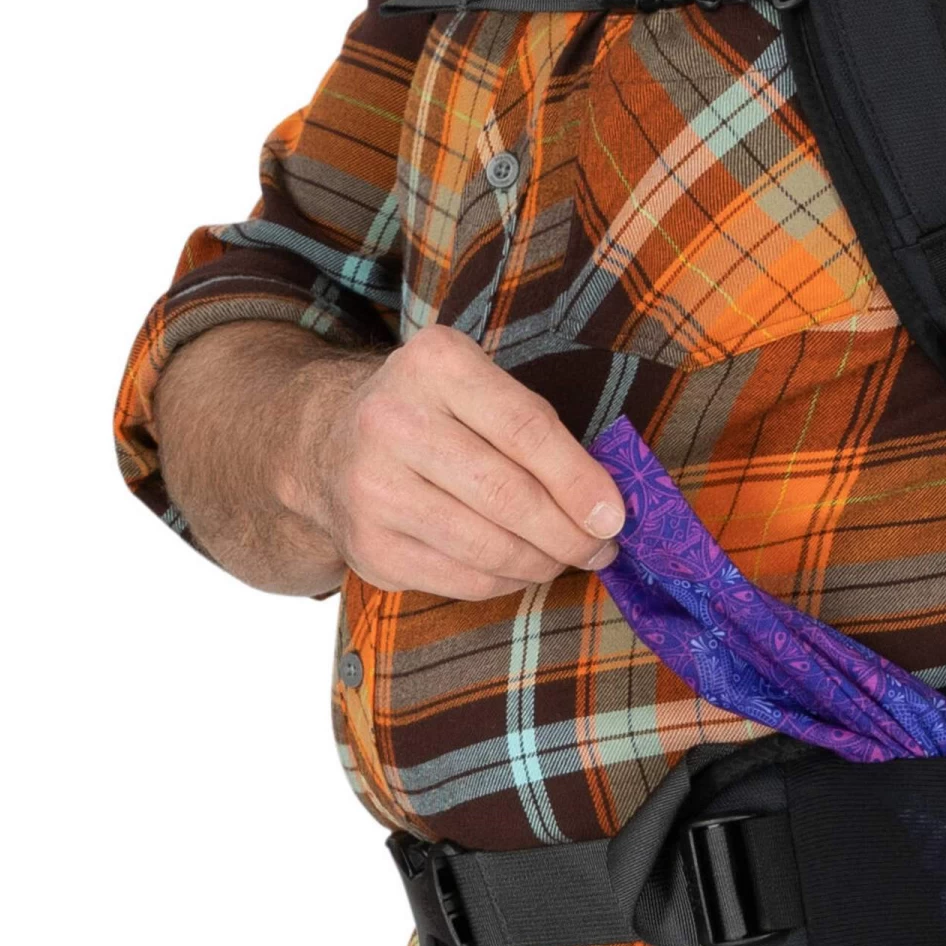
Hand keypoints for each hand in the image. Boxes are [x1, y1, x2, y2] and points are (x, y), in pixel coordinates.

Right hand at [285, 325, 625, 598]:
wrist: (330, 443)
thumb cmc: (434, 413)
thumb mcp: (478, 387)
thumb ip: (537, 428)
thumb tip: (605, 504)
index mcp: (435, 365)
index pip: (526, 429)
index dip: (579, 480)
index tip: (614, 516)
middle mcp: (393, 421)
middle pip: (507, 495)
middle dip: (569, 533)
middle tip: (602, 549)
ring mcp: (373, 488)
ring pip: (487, 546)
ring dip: (542, 563)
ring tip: (567, 558)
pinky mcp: (369, 546)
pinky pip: (461, 579)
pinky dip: (506, 581)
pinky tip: (522, 568)